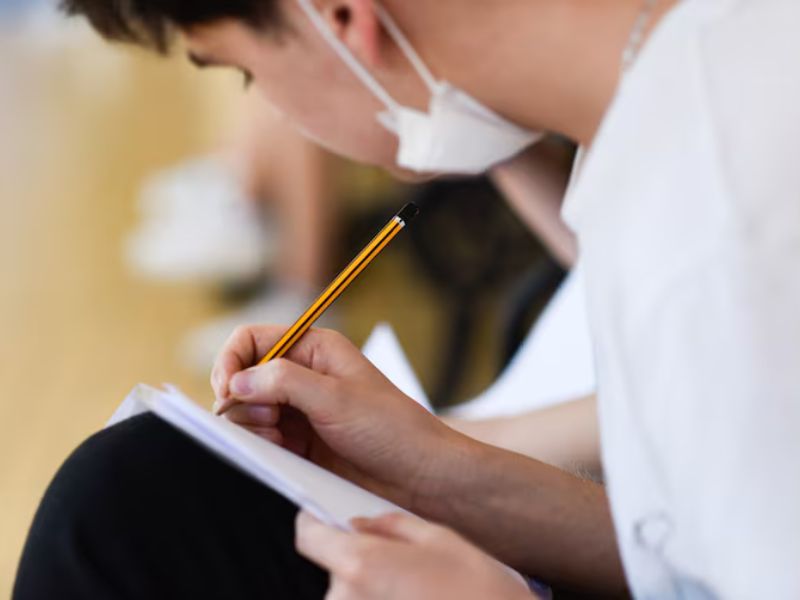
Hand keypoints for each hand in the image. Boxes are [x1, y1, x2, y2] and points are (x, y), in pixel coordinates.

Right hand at [211, 325, 474, 507]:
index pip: (251, 340)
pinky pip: (261, 438)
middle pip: (241, 377)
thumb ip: (282, 382)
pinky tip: (284, 454)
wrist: (419, 475)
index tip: (227, 391)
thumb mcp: (336, 398)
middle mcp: (302, 375)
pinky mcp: (298, 442)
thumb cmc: (391, 428)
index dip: (231, 362)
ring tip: (280, 441)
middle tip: (270, 421)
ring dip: (251, 426)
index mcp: (314, 349)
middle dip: (242, 401)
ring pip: (246, 411)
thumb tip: (236, 381)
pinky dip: (261, 446)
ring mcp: (298, 409)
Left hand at [296, 511, 536, 599]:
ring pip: (350, 595)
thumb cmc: (478, 592)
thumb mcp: (440, 539)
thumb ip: (391, 525)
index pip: (308, 536)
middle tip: (402, 565)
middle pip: (335, 568)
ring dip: (371, 590)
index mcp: (361, 564)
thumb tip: (360, 523)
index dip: (315, 524)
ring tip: (415, 591)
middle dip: (360, 562)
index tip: (324, 520)